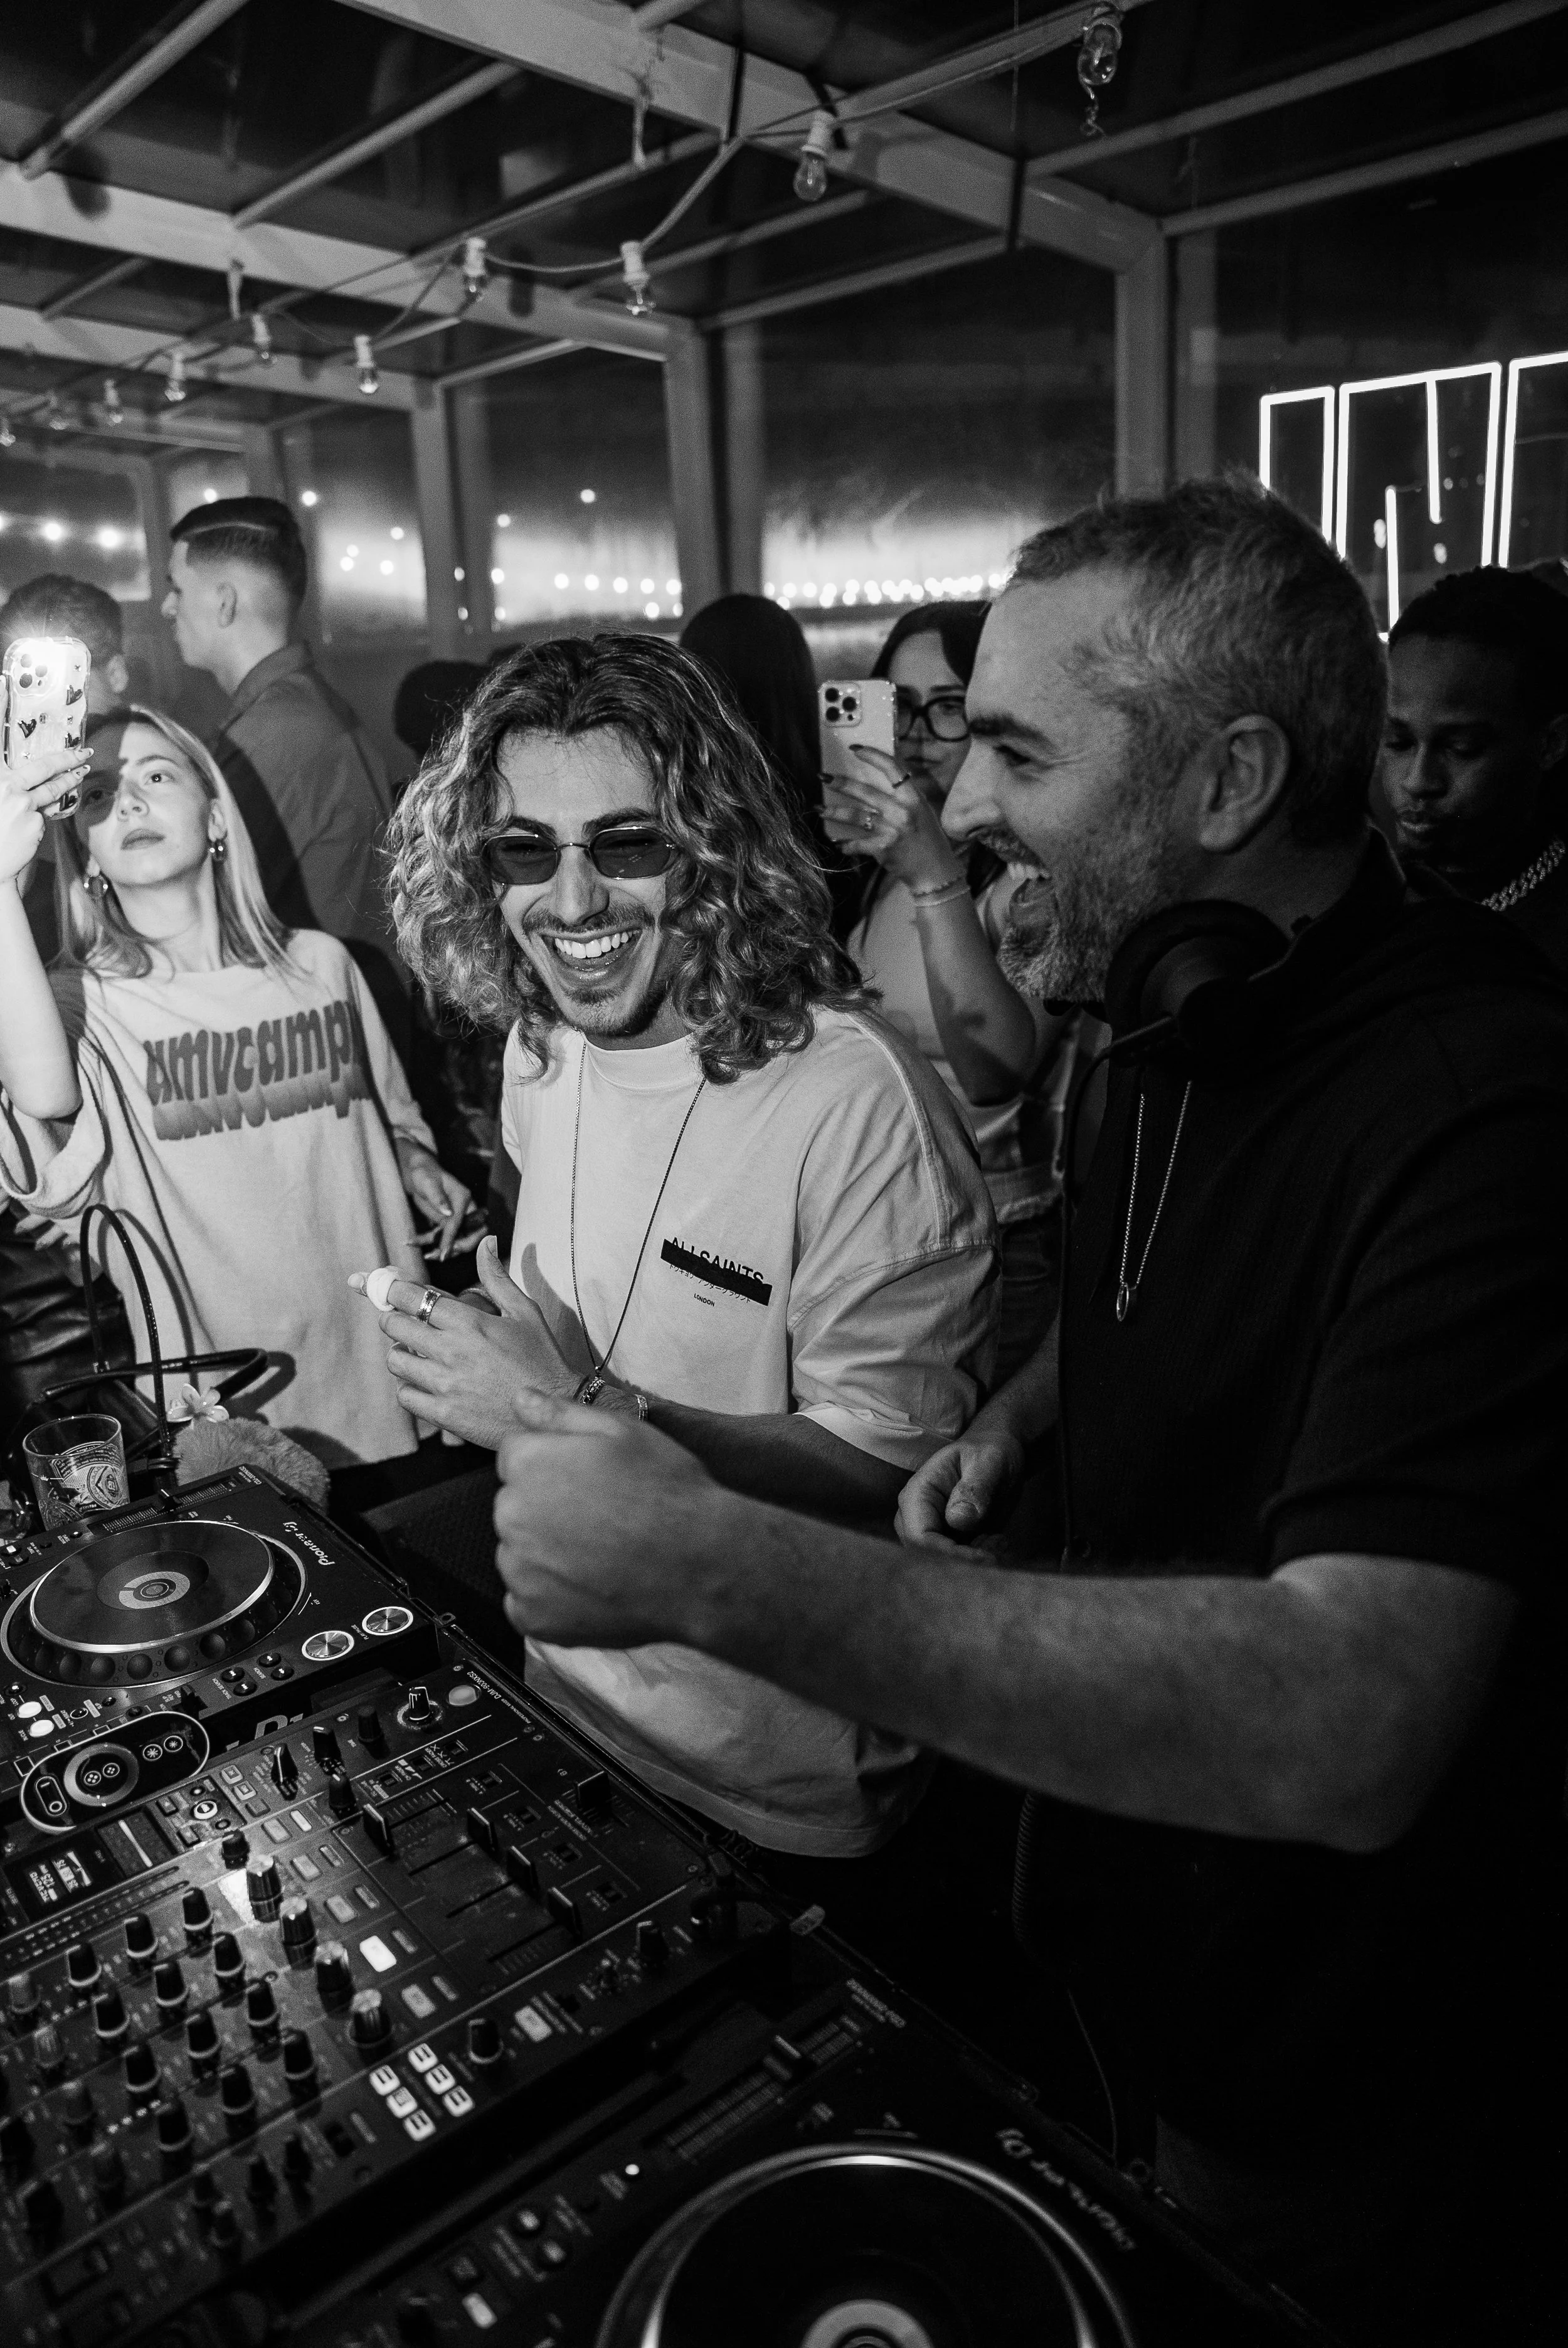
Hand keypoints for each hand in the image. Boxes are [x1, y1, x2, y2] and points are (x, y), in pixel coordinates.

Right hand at [0, 750, 89, 887]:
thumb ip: (10, 785)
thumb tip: (25, 776)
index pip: (6, 751)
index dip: (19, 737)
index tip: (42, 733)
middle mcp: (8, 788)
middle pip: (44, 767)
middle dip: (67, 757)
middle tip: (82, 751)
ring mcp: (24, 805)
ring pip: (53, 789)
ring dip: (71, 778)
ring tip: (83, 770)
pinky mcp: (36, 822)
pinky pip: (46, 814)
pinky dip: (44, 814)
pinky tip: (34, 821)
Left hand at [348, 1237, 582, 1447]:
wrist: (555, 1409)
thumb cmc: (542, 1357)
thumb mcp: (524, 1311)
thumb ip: (496, 1277)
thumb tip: (486, 1242)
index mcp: (469, 1321)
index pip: (409, 1296)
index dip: (391, 1288)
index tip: (385, 1287)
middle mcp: (451, 1351)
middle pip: (393, 1325)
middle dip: (395, 1319)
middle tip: (408, 1322)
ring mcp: (445, 1385)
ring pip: (395, 1360)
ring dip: (402, 1353)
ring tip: (420, 1353)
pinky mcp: (444, 1414)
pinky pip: (404, 1395)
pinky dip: (410, 1387)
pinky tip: (428, 1383)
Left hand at [394, 1138, 472, 1259]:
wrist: (416, 1171)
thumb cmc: (422, 1172)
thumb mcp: (427, 1182)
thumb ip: (438, 1197)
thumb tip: (449, 1214)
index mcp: (463, 1198)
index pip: (460, 1223)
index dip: (452, 1239)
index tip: (444, 1254)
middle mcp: (464, 1209)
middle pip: (471, 1236)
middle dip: (456, 1248)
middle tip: (440, 1256)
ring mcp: (456, 1217)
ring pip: (457, 1240)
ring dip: (443, 1249)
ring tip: (426, 1254)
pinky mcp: (447, 1222)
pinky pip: (444, 1237)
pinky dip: (432, 1243)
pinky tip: (414, 1242)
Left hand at [494, 1387, 725, 1647]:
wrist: (699, 1566)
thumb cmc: (666, 1490)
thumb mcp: (623, 1432)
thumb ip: (562, 1415)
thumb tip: (519, 1399)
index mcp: (528, 1465)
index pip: (516, 1456)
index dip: (554, 1462)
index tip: (591, 1477)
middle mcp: (510, 1517)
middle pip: (515, 1505)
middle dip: (546, 1507)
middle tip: (601, 1517)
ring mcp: (519, 1572)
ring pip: (519, 1554)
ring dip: (545, 1553)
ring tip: (601, 1556)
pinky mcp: (533, 1618)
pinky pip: (525, 1602)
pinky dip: (549, 1598)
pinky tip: (590, 1588)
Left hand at [821, 744, 965, 894]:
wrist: (934, 870)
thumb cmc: (928, 838)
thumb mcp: (922, 810)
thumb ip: (904, 795)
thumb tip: (881, 778)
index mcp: (913, 798)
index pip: (892, 768)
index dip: (873, 755)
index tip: (855, 749)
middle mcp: (902, 811)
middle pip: (865, 791)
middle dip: (841, 783)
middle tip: (823, 777)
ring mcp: (891, 830)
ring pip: (855, 816)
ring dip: (834, 812)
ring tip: (819, 809)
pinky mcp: (882, 848)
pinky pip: (857, 843)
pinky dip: (846, 844)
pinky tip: (838, 843)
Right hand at [895, 1430, 1025, 1552]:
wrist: (996, 1457)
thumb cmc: (990, 1454)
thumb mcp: (988, 1463)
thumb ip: (974, 1489)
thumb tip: (958, 1520)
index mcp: (918, 1493)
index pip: (921, 1537)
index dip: (950, 1554)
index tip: (985, 1557)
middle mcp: (916, 1516)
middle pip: (926, 1557)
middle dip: (963, 1561)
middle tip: (997, 1547)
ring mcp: (930, 1530)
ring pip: (942, 1564)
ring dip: (973, 1561)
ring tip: (999, 1540)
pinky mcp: (947, 1541)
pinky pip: (957, 1562)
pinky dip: (979, 1558)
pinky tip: (998, 1540)